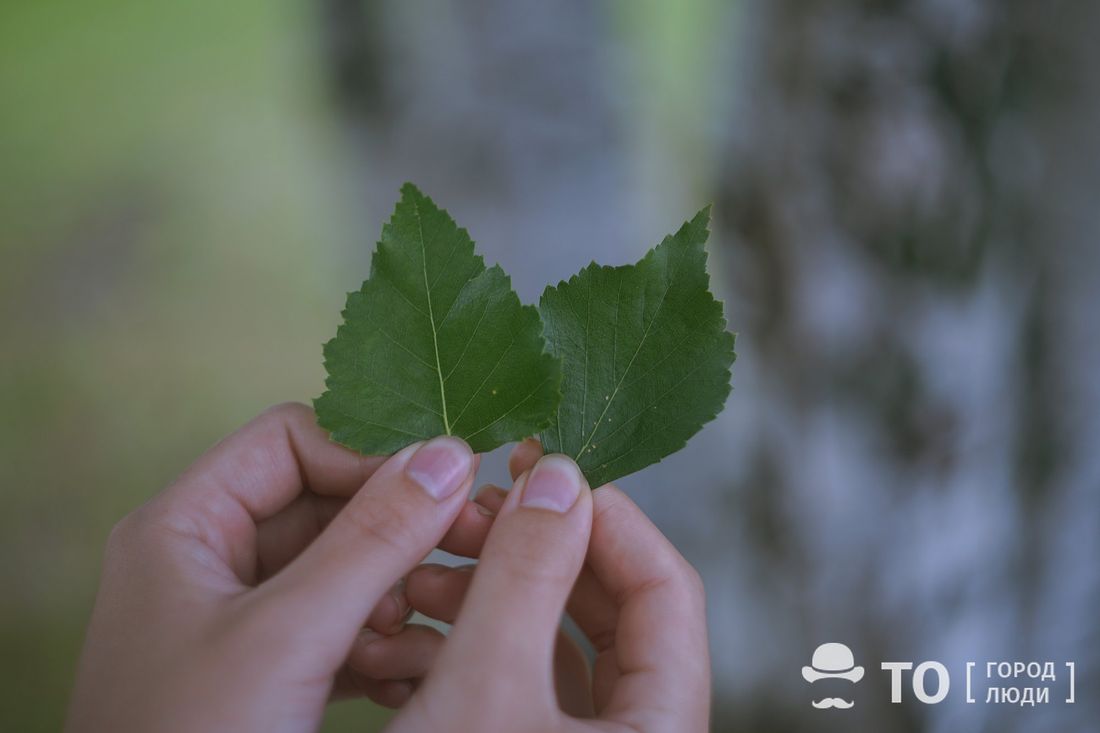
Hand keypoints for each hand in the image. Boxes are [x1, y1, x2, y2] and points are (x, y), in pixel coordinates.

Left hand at [66, 403, 493, 731]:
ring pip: (346, 574)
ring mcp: (242, 623)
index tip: (443, 489)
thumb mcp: (286, 636)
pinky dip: (384, 649)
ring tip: (420, 640)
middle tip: (473, 549)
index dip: (368, 457)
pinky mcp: (271, 676)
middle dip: (398, 537)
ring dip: (397, 600)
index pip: (292, 443)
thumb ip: (371, 539)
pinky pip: (342, 631)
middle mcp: (212, 564)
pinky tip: (409, 676)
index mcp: (184, 528)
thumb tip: (447, 456)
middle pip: (329, 508)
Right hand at [391, 440, 710, 732]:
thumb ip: (525, 575)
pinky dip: (481, 638)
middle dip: (537, 551)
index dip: (606, 516)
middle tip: (474, 509)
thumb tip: (558, 475)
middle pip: (614, 612)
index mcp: (662, 729)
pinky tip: (425, 613)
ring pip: (559, 642)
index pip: (667, 590)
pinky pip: (525, 679)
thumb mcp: (485, 687)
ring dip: (499, 591)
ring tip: (427, 569)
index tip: (537, 466)